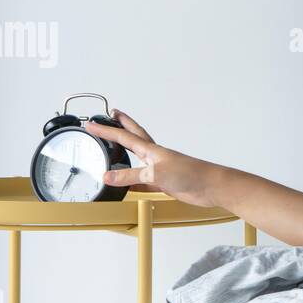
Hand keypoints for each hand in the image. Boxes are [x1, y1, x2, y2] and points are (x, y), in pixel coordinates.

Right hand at [83, 109, 225, 207]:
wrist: (210, 187)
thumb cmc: (190, 174)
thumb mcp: (155, 174)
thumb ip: (131, 176)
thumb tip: (108, 177)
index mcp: (151, 150)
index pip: (123, 136)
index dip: (106, 130)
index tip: (91, 124)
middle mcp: (154, 157)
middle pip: (133, 138)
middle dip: (120, 126)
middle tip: (110, 116)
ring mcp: (159, 170)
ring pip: (136, 161)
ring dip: (124, 155)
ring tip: (113, 150)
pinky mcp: (164, 183)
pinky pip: (142, 182)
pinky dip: (132, 183)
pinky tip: (126, 186)